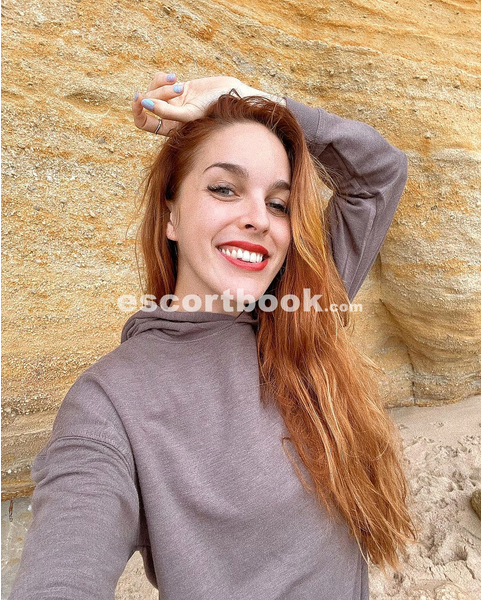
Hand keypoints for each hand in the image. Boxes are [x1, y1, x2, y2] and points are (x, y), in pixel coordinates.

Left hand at [132, 71, 284, 136]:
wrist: (235, 97)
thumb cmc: (216, 111)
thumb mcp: (190, 113)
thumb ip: (167, 111)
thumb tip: (144, 103)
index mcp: (170, 129)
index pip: (143, 123)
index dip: (138, 111)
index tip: (141, 98)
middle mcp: (169, 117)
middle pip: (147, 104)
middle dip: (155, 93)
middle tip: (172, 87)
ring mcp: (173, 102)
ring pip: (153, 90)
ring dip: (161, 83)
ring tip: (177, 82)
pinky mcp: (179, 89)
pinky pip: (160, 81)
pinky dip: (163, 77)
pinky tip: (176, 77)